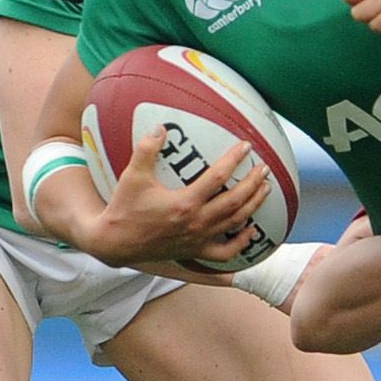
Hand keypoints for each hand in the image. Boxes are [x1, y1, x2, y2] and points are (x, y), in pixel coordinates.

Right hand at [83, 131, 271, 267]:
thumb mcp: (132, 177)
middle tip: (264, 168)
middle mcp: (196, 223)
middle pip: (235, 202)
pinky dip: (242, 243)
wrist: (115, 243)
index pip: (217, 178)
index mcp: (184, 203)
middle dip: (253, 184)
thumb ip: (146, 150)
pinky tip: (252, 232)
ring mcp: (197, 239)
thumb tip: (160, 127)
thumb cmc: (124, 208)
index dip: (234, 160)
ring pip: (235, 223)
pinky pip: (224, 252)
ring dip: (253, 206)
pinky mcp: (194, 252)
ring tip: (265, 190)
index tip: (246, 146)